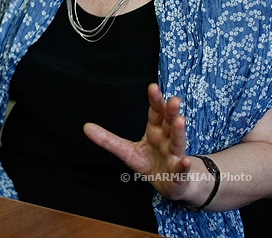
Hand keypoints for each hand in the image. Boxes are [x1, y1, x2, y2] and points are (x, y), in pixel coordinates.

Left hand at [83, 83, 192, 200]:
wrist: (171, 184)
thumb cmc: (149, 162)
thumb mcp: (126, 151)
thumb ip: (108, 139)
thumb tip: (85, 127)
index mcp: (155, 131)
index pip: (156, 113)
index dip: (155, 101)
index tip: (153, 87)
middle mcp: (167, 140)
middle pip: (170, 123)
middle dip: (171, 112)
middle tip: (174, 99)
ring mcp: (175, 156)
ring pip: (178, 142)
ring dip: (179, 132)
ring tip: (181, 120)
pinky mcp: (179, 173)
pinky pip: (182, 169)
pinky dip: (184, 165)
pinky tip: (185, 161)